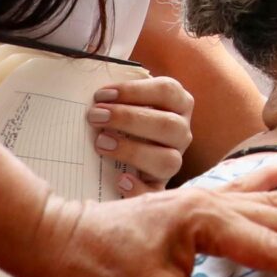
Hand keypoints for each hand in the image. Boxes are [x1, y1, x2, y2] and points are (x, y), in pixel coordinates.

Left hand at [89, 74, 192, 193]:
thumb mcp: (125, 99)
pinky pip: (158, 192)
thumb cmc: (121, 118)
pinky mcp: (160, 187)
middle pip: (169, 125)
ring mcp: (174, 161)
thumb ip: (116, 91)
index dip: (134, 91)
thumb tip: (95, 83)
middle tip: (95, 117)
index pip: (166, 91)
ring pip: (169, 159)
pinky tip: (120, 180)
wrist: (120, 154)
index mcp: (178, 104)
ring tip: (101, 144)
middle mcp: (181, 133)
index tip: (101, 95)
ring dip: (133, 150)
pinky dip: (139, 187)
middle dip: (129, 119)